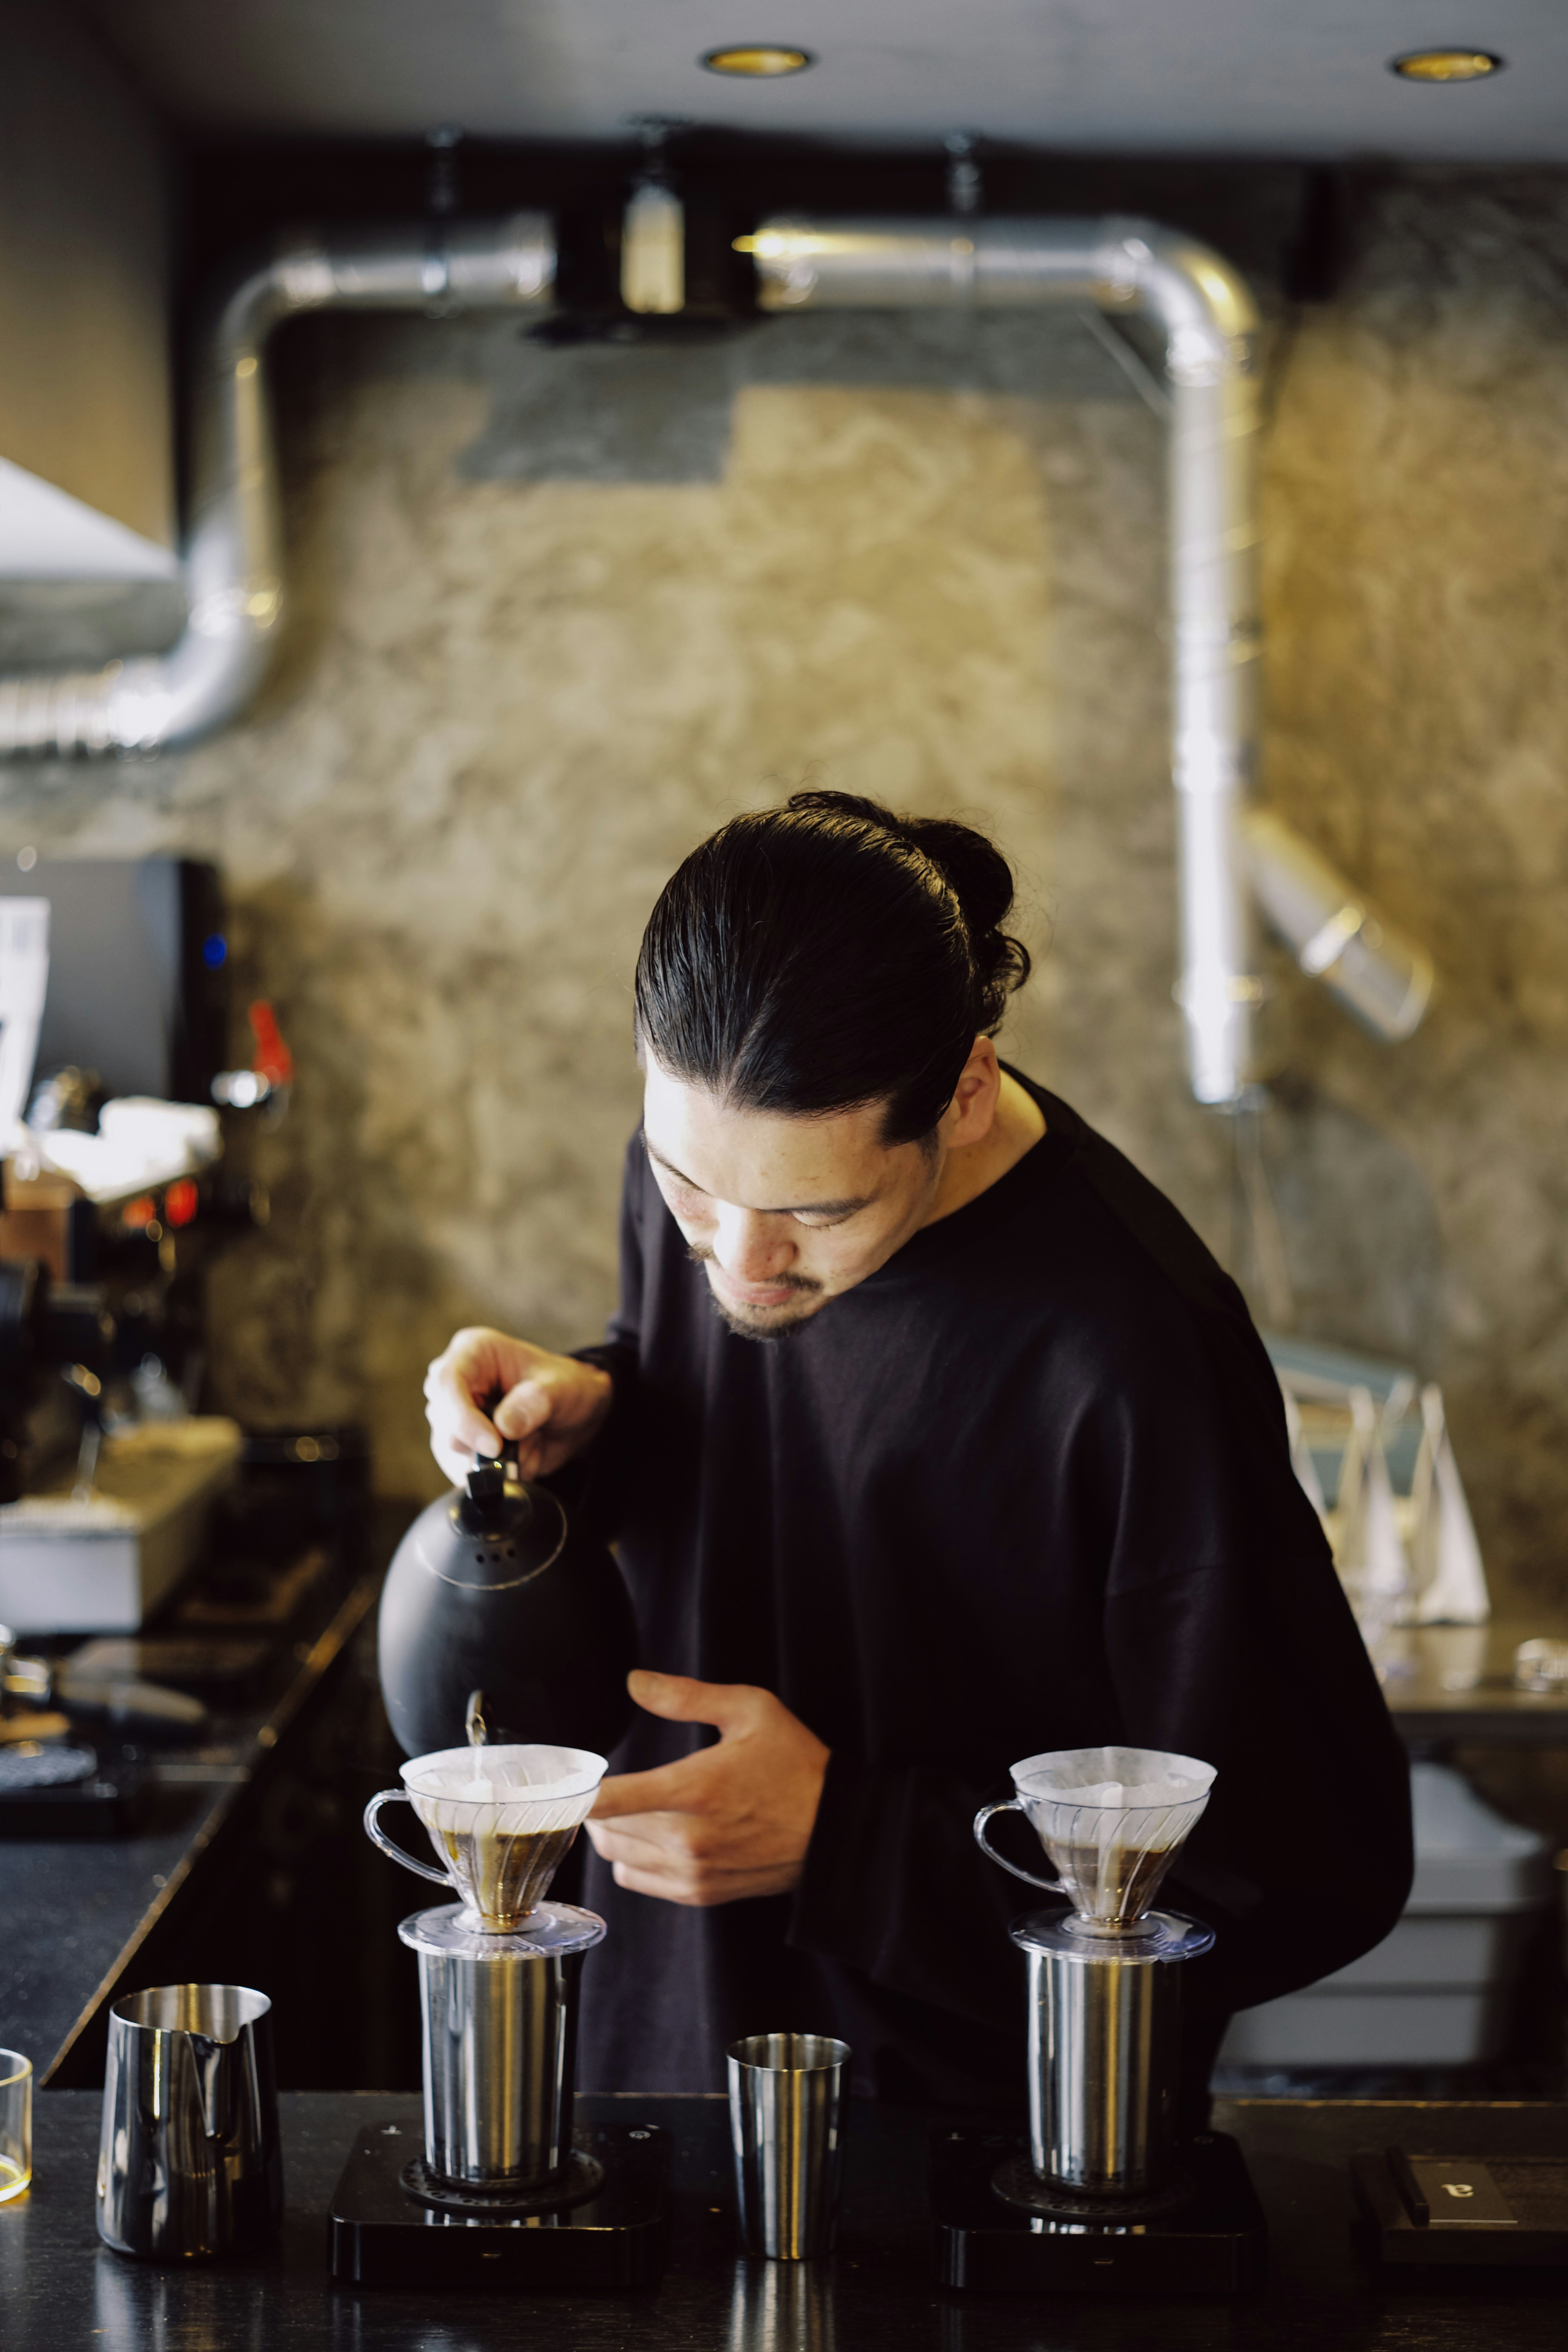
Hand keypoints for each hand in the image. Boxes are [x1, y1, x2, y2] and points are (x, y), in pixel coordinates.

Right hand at [423, 1326, 612, 1483]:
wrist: (575, 1416)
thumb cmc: (566, 1388)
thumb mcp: (563, 1388)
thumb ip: (536, 1403)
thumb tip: (504, 1426)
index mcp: (475, 1351)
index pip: (447, 1381)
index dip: (463, 1417)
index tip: (494, 1445)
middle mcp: (458, 1381)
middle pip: (442, 1416)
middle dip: (476, 1442)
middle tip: (514, 1450)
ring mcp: (455, 1413)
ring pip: (447, 1446)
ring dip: (485, 1460)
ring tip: (524, 1449)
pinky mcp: (460, 1442)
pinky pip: (458, 1466)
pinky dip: (486, 1473)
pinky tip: (513, 1463)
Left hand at [585, 1671, 829, 1905]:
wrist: (836, 1829)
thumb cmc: (795, 1764)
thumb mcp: (750, 1710)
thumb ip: (686, 1695)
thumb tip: (634, 1681)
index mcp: (694, 1789)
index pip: (608, 1799)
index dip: (575, 1790)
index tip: (562, 1778)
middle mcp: (687, 1838)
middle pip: (603, 1830)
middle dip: (593, 1805)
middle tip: (601, 1783)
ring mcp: (693, 1871)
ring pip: (615, 1857)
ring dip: (610, 1832)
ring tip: (625, 1808)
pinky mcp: (699, 1893)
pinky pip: (637, 1880)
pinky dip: (630, 1859)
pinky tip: (648, 1835)